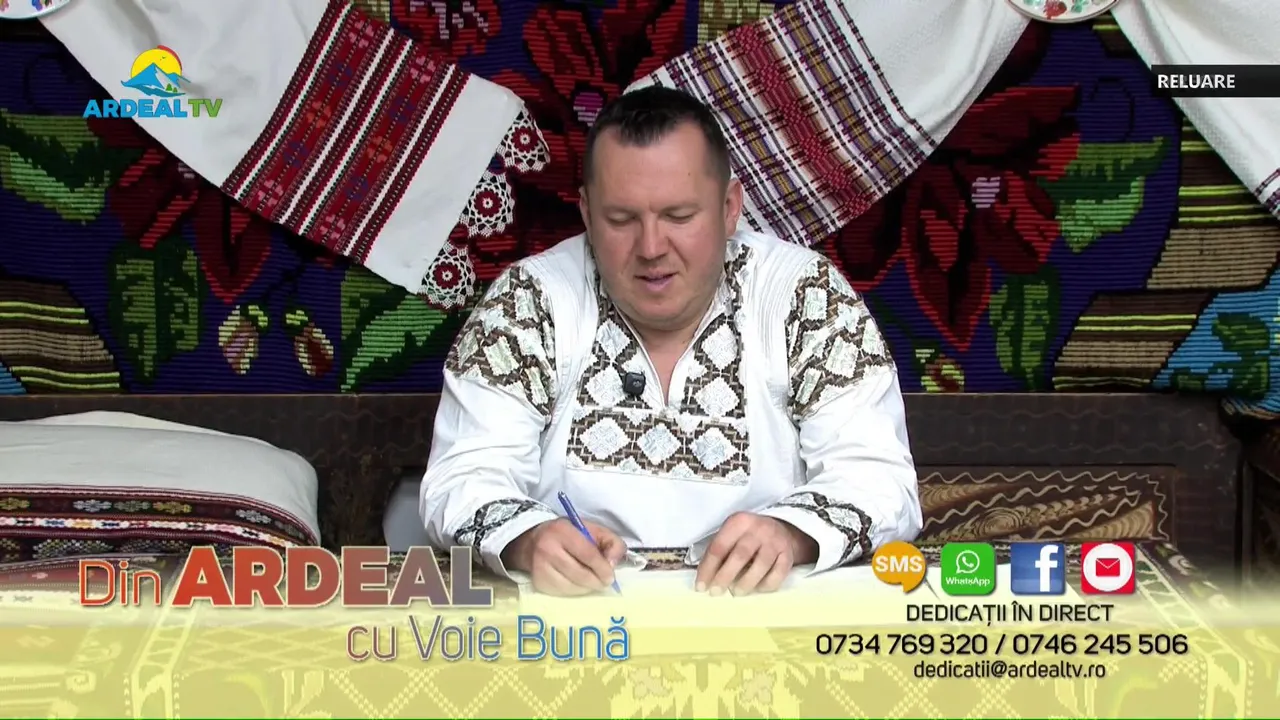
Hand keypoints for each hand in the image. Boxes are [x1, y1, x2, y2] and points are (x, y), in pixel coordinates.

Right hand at [503, 518, 626, 595]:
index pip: (587, 554)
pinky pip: (563, 593)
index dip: (602, 568)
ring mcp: (540, 567)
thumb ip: (611, 542)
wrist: (534, 541)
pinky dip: (575, 591)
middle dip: (597, 581)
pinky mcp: (538, 582)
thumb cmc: (569, 535)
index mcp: (563, 531)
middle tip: (604, 582)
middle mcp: (548, 549)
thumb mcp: (593, 530)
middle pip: (580, 574)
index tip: (611, 577)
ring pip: (572, 587)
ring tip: (591, 581)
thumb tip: (612, 564)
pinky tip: (577, 583)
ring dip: (587, 588)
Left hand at [695, 512, 817, 595]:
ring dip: (746, 583)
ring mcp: (775, 541)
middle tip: (715, 592)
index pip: (719, 546)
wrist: (781, 529)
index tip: (701, 586)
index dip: (708, 568)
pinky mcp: (788, 554)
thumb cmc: (748, 536)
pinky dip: (766, 585)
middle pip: (740, 555)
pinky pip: (778, 574)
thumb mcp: (732, 534)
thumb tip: (704, 578)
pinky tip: (757, 590)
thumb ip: (719, 551)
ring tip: (736, 592)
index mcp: (739, 522)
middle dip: (725, 576)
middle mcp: (758, 529)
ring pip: (760, 565)